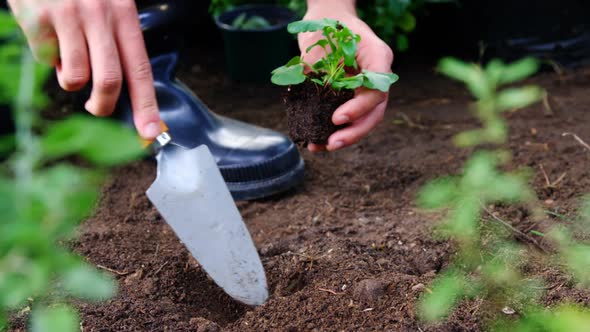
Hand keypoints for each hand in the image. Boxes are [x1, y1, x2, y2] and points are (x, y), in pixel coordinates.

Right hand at [8, 0, 161, 138]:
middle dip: (103, 105)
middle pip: (109, 80)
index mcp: (124, 15)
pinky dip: (47, 57)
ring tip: (67, 57)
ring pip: (75, 77)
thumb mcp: (108, 6)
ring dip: (70, 79)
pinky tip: (49, 35)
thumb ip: (115, 42)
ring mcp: (69, 17)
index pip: (141, 69)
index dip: (147, 104)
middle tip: (97, 108)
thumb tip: (119, 90)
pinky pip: (46, 59)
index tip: (150, 131)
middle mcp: (100, 16)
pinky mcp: (40, 19)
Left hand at [299, 1, 393, 151]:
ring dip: (346, 136)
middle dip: (355, 131)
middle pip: (375, 111)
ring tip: (322, 147)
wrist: (327, 20)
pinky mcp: (353, 98)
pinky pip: (349, 119)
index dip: (359, 108)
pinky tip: (317, 142)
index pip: (377, 90)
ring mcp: (367, 88)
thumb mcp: (324, 39)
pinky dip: (334, 132)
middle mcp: (377, 76)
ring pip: (365, 119)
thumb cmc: (327, 25)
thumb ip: (321, 65)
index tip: (336, 118)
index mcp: (378, 58)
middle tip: (333, 142)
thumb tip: (307, 93)